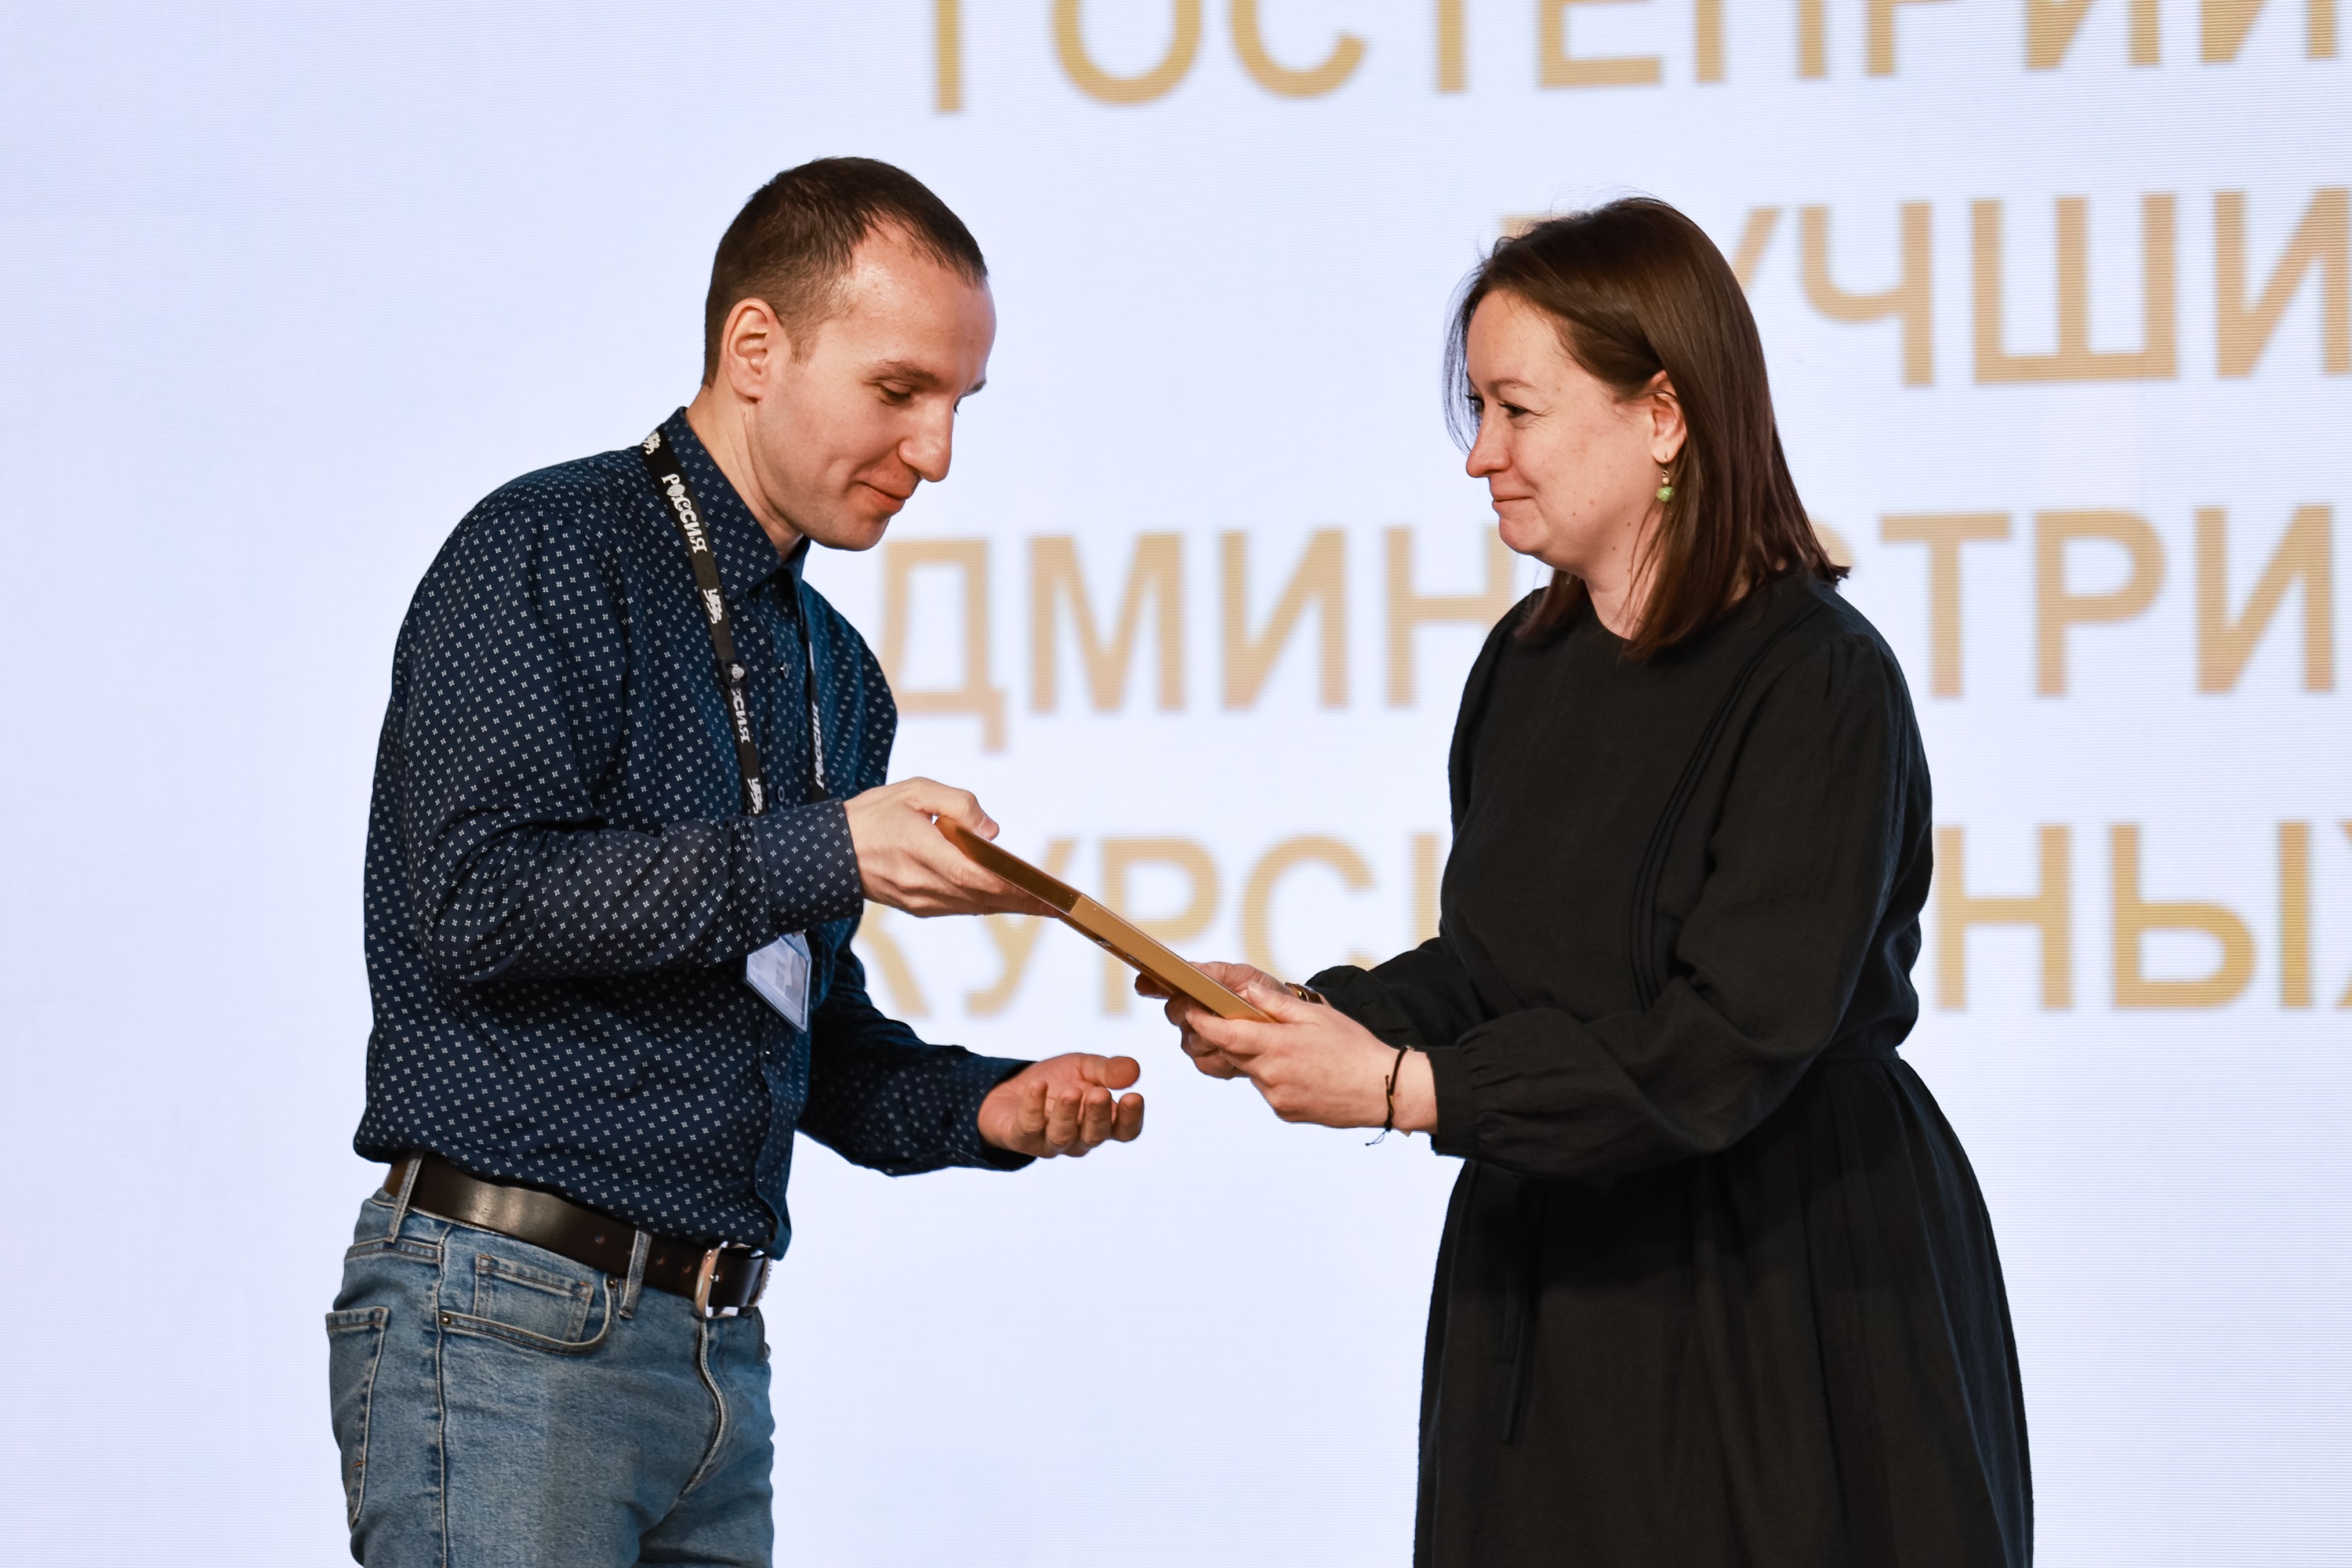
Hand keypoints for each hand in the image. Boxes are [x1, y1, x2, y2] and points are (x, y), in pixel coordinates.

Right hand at [844, 777, 1047, 916]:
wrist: (829, 851)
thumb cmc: (873, 815)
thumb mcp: (915, 791)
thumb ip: (957, 803)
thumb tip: (992, 830)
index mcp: (921, 850)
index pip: (973, 874)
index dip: (1009, 885)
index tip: (1040, 890)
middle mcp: (922, 883)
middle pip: (981, 897)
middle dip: (1021, 900)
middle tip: (1056, 904)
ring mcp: (919, 900)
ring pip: (972, 906)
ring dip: (1007, 906)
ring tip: (1041, 904)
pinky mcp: (917, 907)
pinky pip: (958, 907)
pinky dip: (984, 904)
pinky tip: (1005, 900)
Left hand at [977, 1054, 1146, 1157]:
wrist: (1013, 1088)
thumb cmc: (1058, 1081)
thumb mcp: (1085, 1067)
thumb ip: (1109, 1070)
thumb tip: (1135, 1070)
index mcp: (1102, 1123)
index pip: (1125, 1131)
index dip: (1131, 1118)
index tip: (1134, 1096)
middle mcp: (1079, 1139)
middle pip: (1095, 1135)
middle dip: (1098, 1115)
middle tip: (1099, 1093)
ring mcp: (1050, 1143)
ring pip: (1063, 1136)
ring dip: (1067, 1114)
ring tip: (1071, 1091)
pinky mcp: (1021, 1139)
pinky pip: (1029, 1127)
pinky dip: (1033, 1106)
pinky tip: (1038, 1085)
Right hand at [1136, 962, 1274, 1079]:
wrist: (1286, 1023)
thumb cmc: (1262, 994)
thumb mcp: (1245, 976)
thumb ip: (1216, 972)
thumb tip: (1191, 968)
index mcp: (1193, 991)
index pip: (1162, 986)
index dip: (1151, 984)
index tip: (1144, 983)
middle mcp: (1189, 1017)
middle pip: (1175, 1014)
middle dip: (1191, 1010)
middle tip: (1208, 1006)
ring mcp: (1197, 1042)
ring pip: (1191, 1042)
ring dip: (1212, 1036)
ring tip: (1234, 1029)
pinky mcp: (1211, 1064)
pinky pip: (1207, 1064)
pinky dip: (1223, 1057)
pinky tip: (1238, 1050)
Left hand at [1155, 967, 1436, 1132]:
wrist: (1383, 1089)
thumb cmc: (1354, 1046)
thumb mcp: (1317, 1015)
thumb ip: (1276, 1004)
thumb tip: (1245, 992)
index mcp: (1277, 1046)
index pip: (1224, 1034)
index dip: (1202, 1022)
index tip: (1190, 1011)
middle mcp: (1271, 1075)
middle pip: (1234, 1053)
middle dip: (1230, 1037)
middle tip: (1236, 1021)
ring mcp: (1277, 1097)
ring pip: (1252, 1072)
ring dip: (1258, 1058)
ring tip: (1290, 1048)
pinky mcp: (1286, 1112)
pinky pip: (1269, 1089)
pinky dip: (1274, 1077)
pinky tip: (1300, 1070)